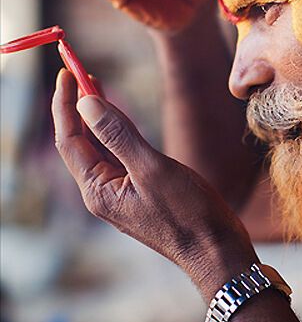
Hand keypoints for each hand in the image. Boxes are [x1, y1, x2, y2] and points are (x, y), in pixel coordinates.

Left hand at [52, 69, 255, 297]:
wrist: (216, 250)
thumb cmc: (188, 215)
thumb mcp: (152, 169)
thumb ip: (118, 135)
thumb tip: (87, 103)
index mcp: (98, 190)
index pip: (69, 139)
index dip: (65, 104)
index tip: (68, 72)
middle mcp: (103, 193)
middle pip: (79, 143)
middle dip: (77, 107)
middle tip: (80, 70)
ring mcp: (121, 194)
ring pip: (99, 149)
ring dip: (95, 117)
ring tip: (93, 84)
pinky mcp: (139, 193)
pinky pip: (118, 157)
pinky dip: (115, 133)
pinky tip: (120, 117)